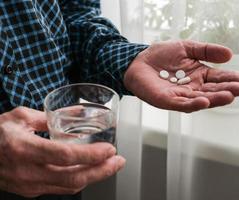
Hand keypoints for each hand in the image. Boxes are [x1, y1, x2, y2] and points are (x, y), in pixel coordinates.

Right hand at [0, 107, 124, 196]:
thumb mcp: (20, 117)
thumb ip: (50, 116)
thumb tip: (77, 113)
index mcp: (25, 148)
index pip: (66, 156)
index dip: (91, 155)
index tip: (109, 149)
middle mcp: (28, 171)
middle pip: (73, 177)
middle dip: (102, 170)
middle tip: (118, 161)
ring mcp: (30, 185)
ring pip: (70, 187)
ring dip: (94, 176)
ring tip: (110, 166)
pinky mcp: (31, 190)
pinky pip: (61, 188)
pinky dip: (80, 180)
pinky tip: (91, 171)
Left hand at [124, 40, 238, 111]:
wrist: (138, 61)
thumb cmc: (161, 55)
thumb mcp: (187, 48)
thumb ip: (206, 50)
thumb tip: (230, 54)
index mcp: (198, 76)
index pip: (217, 79)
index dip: (230, 79)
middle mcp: (192, 88)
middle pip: (211, 91)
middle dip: (226, 90)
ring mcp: (179, 96)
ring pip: (200, 100)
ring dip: (214, 99)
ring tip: (229, 96)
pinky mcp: (166, 101)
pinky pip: (181, 104)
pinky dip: (193, 103)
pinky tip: (204, 101)